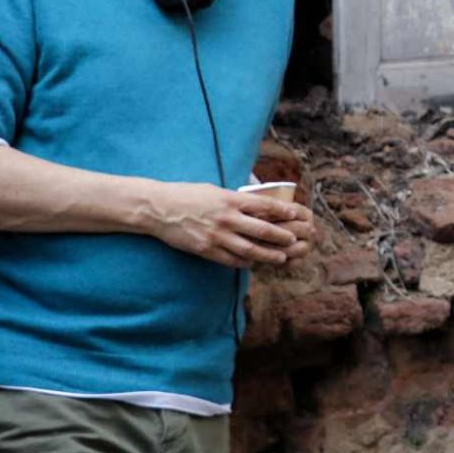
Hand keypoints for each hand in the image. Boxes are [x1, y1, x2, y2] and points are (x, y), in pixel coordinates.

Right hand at [143, 183, 313, 268]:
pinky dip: (244, 262)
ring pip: (249, 249)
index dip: (282, 211)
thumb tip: (255, 196)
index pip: (264, 205)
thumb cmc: (186, 195)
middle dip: (281, 236)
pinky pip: (230, 259)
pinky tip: (253, 262)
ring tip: (281, 257)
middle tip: (294, 240)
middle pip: (261, 230)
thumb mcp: (214, 189)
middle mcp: (226, 218)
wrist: (158, 208)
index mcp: (229, 199)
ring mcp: (216, 236)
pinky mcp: (206, 250)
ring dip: (268, 254)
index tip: (295, 214)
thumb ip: (234, 197)